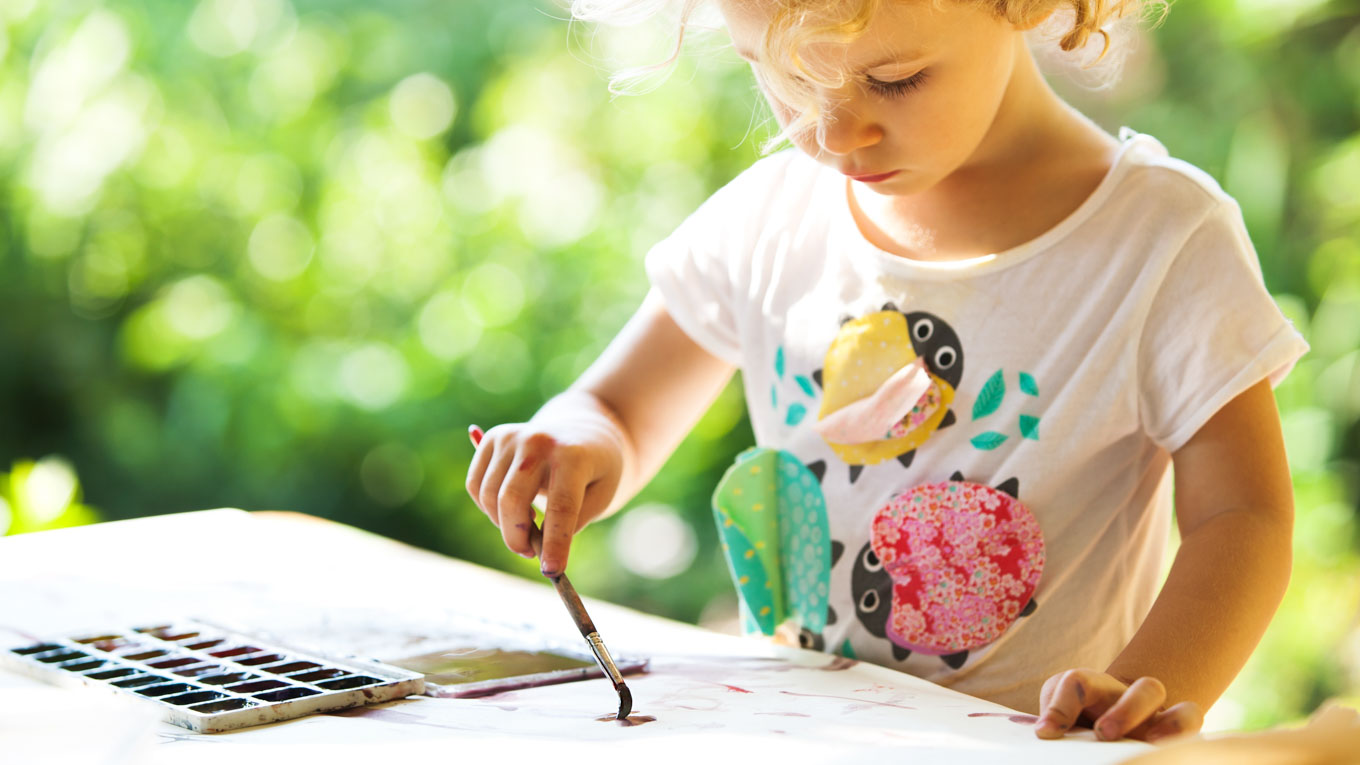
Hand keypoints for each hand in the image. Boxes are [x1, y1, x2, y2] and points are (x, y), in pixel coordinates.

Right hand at [465, 417, 622, 577]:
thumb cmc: (595, 471)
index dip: (556, 543)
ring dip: (503, 523)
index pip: (561, 506)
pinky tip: (513, 506)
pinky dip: (487, 507)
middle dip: (517, 538)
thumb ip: (572, 522)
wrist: (582, 431)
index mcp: (574, 455)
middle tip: (531, 554)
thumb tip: (539, 547)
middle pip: (512, 500)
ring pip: (489, 496)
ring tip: (528, 525)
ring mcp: (511, 436)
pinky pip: (476, 486)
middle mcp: (538, 440)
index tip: (552, 571)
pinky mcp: (493, 438)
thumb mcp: (600, 496)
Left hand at [1035, 668, 1203, 742]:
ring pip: (1187, 712)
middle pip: (1148, 688)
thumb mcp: (1056, 716)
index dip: (1062, 705)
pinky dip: (1187, 742)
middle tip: (1104, 734)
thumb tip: (1048, 733)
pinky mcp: (1176, 743)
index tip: (1046, 731)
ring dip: (1173, 726)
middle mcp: (1134, 700)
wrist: (1096, 734)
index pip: (1079, 683)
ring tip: (1153, 743)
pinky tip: (1167, 755)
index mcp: (1097, 688)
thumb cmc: (1074, 723)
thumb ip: (1054, 717)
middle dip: (1128, 710)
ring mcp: (1161, 723)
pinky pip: (1196, 737)